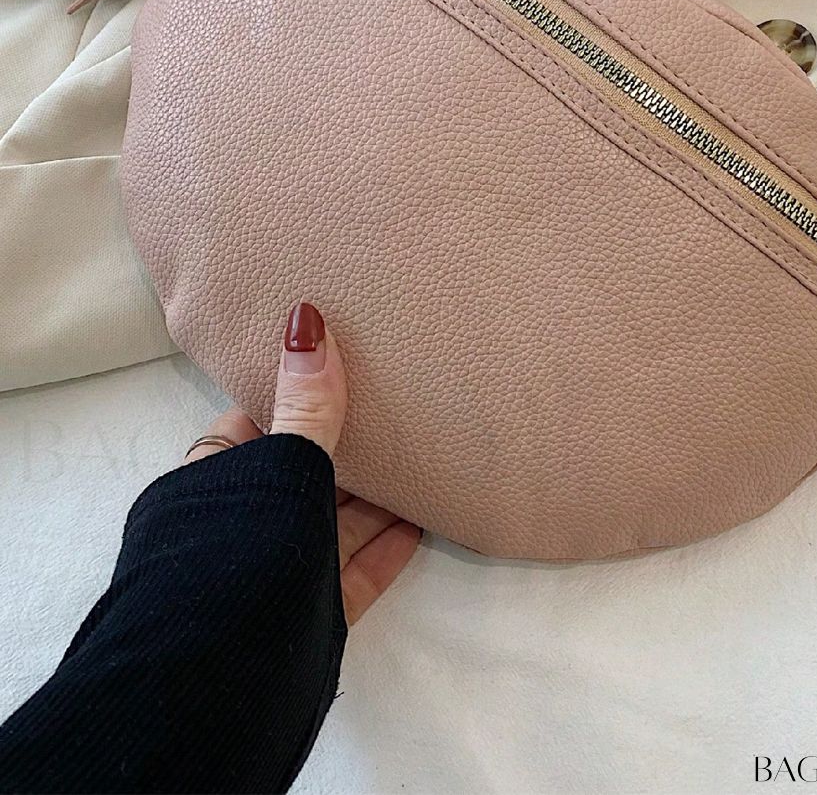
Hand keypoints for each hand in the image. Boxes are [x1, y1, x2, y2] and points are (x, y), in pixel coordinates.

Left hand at [183, 302, 420, 621]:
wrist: (223, 674)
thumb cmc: (241, 546)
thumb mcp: (281, 464)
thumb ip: (306, 404)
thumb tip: (307, 315)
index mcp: (216, 479)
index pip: (259, 422)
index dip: (299, 394)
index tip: (347, 362)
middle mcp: (244, 523)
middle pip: (305, 474)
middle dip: (351, 444)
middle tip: (406, 400)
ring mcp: (278, 570)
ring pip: (335, 522)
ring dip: (378, 495)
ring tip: (428, 453)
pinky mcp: (313, 612)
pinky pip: (357, 571)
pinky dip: (390, 547)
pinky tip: (427, 519)